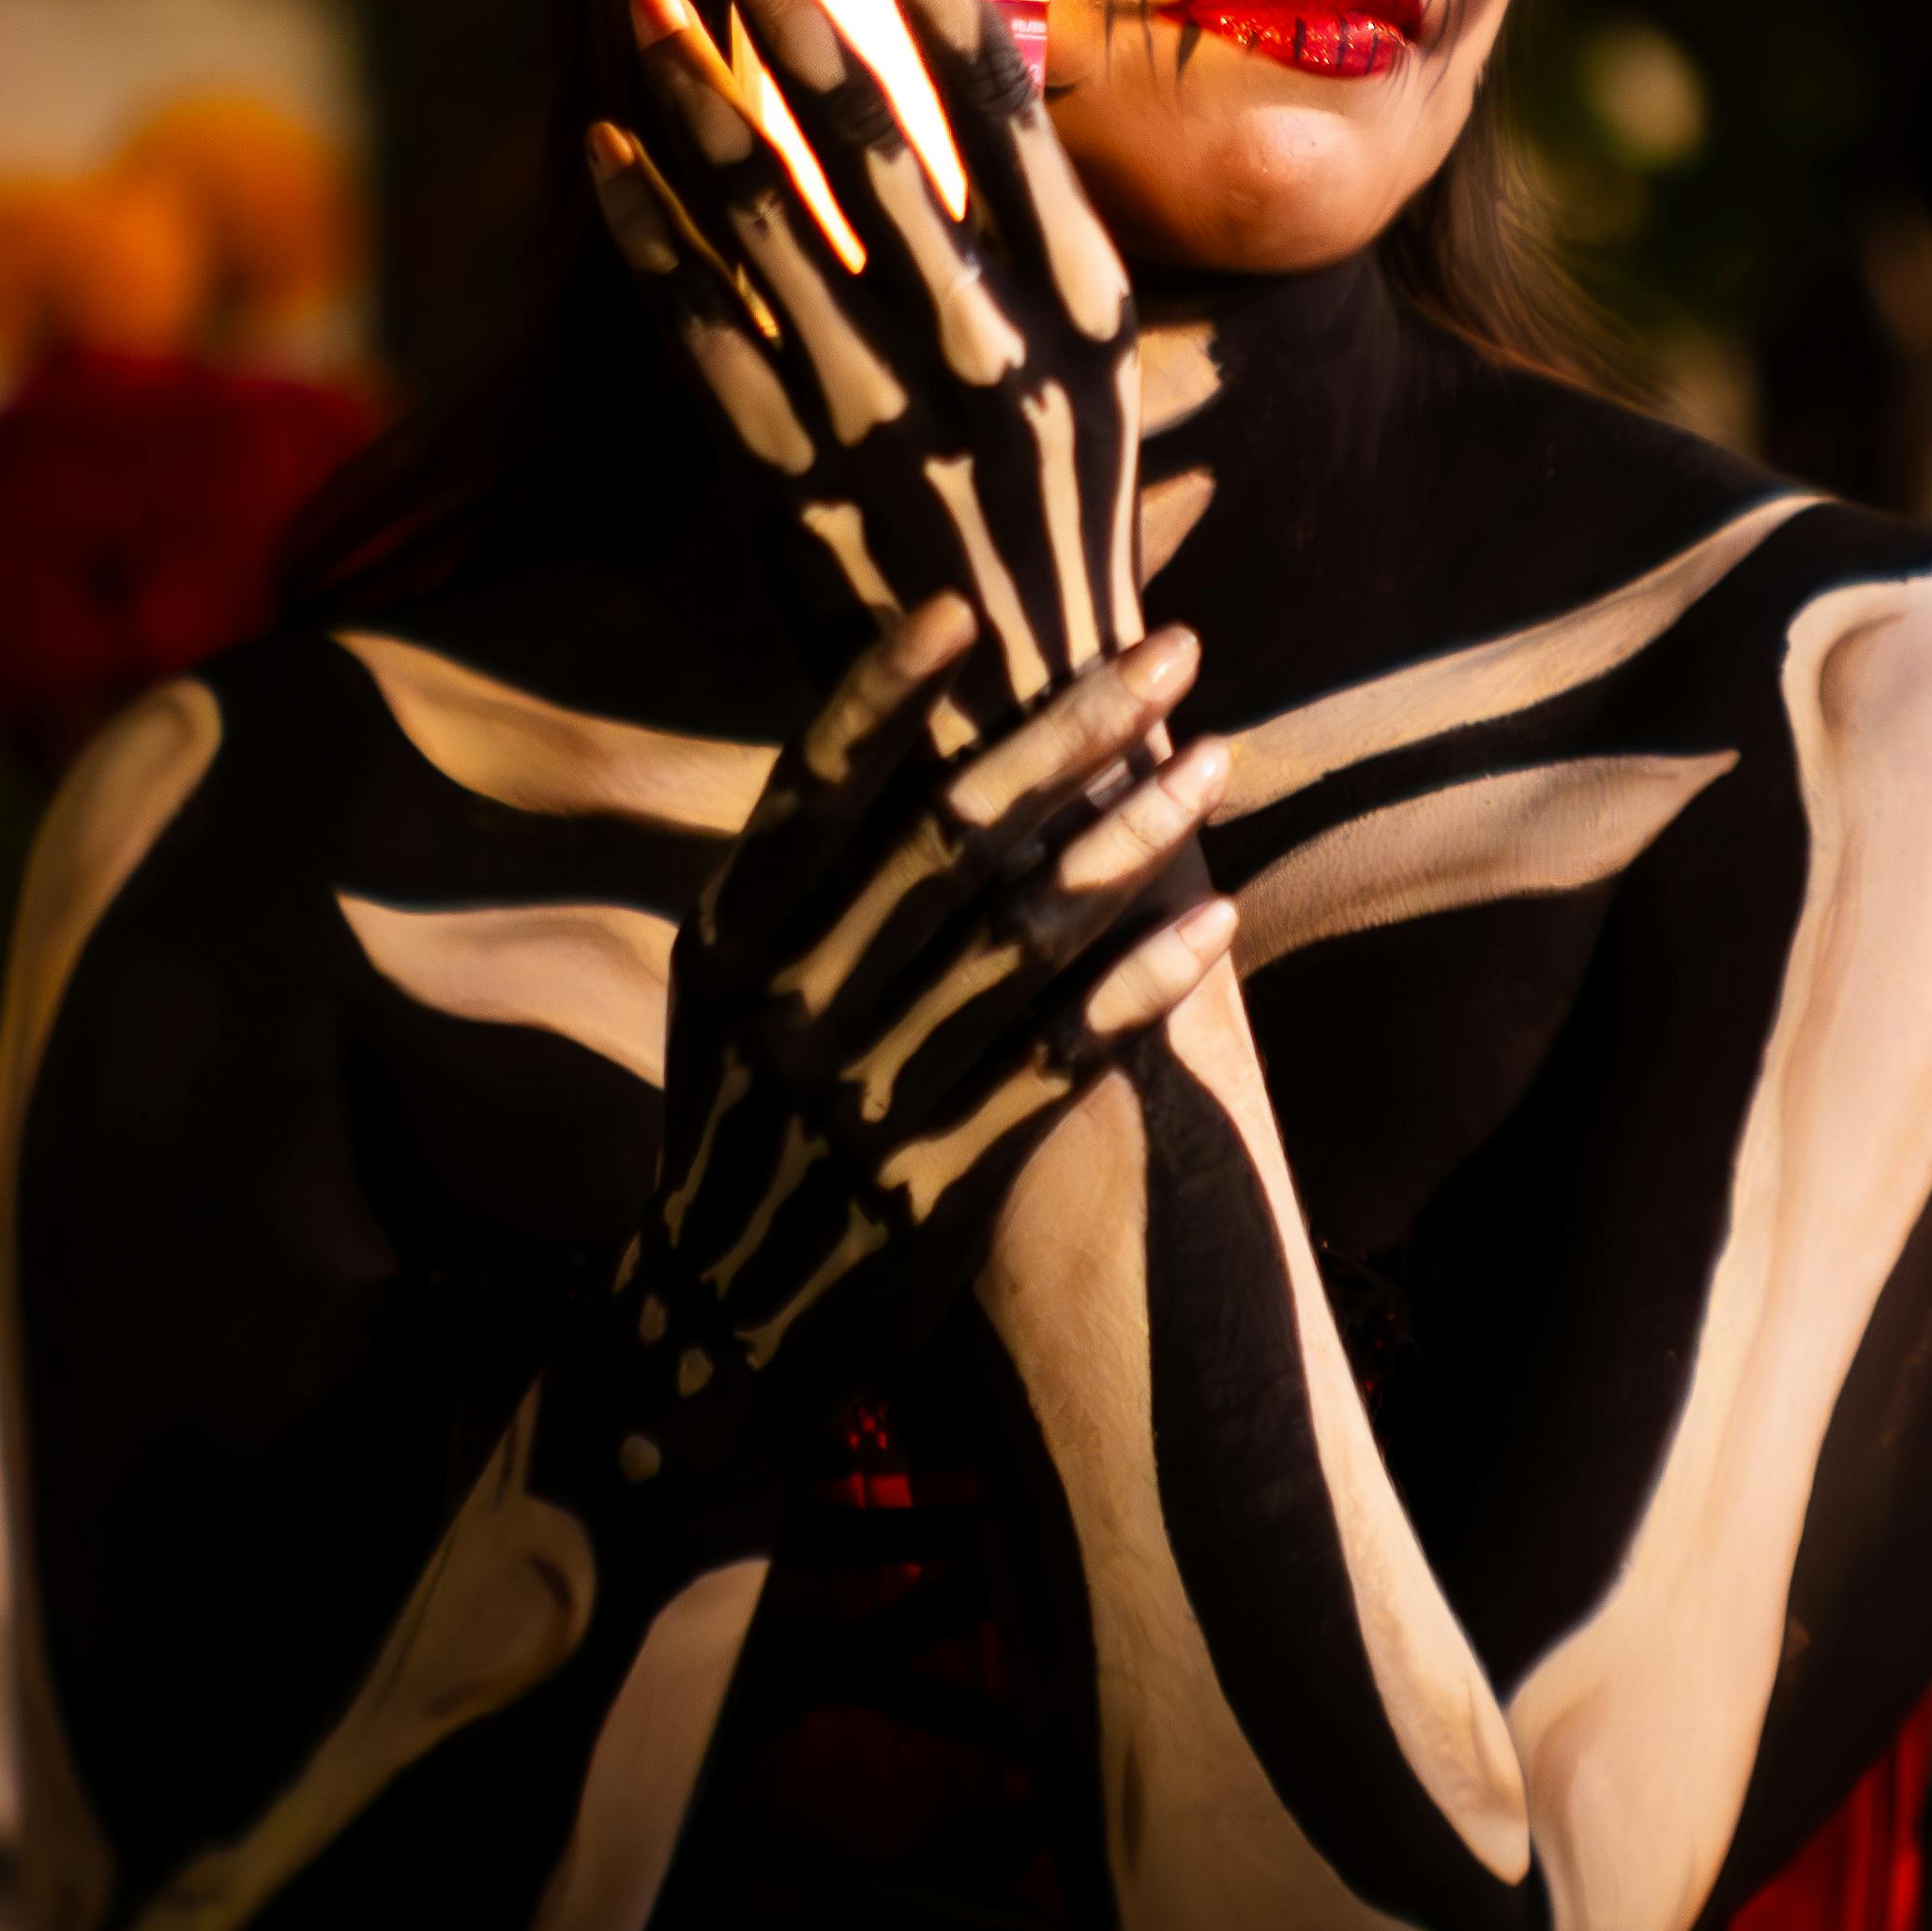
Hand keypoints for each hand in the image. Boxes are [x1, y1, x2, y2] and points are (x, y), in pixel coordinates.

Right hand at [579, 595, 1230, 1507]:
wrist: (712, 1325)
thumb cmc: (739, 1121)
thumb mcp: (726, 994)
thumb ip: (801, 881)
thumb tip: (911, 740)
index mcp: (729, 941)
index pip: (808, 790)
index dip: (879, 695)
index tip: (963, 605)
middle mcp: (789, 1004)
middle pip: (945, 839)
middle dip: (1070, 733)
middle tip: (1174, 651)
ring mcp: (865, 1093)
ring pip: (1019, 937)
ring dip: (1134, 837)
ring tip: (1219, 761)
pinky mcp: (938, 1174)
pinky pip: (1058, 1056)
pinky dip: (1142, 985)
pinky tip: (1216, 924)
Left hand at [588, 0, 1141, 723]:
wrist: (1025, 725)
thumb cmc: (1064, 522)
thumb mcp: (1097, 375)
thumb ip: (1037, 245)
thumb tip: (983, 80)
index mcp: (1082, 304)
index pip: (1000, 101)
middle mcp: (987, 344)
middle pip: (868, 126)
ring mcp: (884, 412)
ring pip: (768, 213)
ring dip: (690, 93)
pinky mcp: (792, 478)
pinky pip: (702, 325)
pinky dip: (648, 232)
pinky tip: (601, 152)